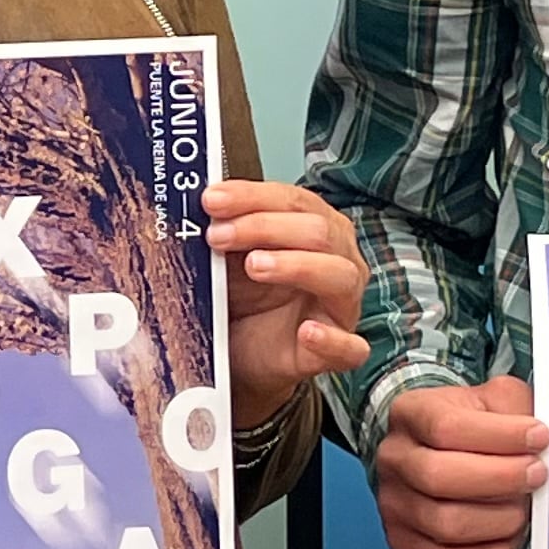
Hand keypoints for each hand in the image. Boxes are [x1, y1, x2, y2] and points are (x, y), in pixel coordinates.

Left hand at [204, 182, 371, 425]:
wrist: (240, 352)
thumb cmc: (245, 297)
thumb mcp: (228, 258)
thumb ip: (223, 230)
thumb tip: (197, 203)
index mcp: (317, 228)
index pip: (293, 201)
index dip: (252, 197)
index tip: (212, 200)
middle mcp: (338, 259)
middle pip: (318, 230)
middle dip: (264, 227)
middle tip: (218, 235)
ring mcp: (342, 305)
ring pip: (339, 275)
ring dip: (296, 265)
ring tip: (254, 266)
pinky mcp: (339, 350)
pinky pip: (350, 346)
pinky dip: (331, 339)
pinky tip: (307, 331)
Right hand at [370, 375, 546, 548]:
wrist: (441, 452)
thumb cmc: (475, 427)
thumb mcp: (494, 400)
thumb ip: (517, 409)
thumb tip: (543, 439)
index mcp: (411, 414)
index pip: (447, 427)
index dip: (500, 436)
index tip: (540, 438)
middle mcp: (393, 459)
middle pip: (439, 477)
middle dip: (501, 479)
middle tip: (538, 475)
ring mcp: (393, 505)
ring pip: (446, 524)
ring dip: (499, 519)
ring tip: (524, 507)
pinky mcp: (404, 544)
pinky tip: (508, 537)